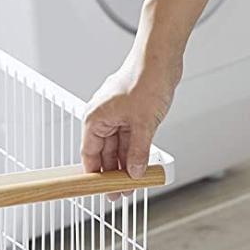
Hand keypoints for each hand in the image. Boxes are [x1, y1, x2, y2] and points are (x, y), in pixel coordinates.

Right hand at [81, 48, 180, 198]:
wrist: (160, 58)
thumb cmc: (145, 79)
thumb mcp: (143, 123)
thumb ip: (138, 152)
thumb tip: (135, 172)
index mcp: (95, 118)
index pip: (89, 154)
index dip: (95, 175)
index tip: (101, 191)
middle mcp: (103, 117)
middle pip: (103, 153)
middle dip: (113, 172)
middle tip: (120, 192)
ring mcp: (118, 115)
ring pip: (118, 147)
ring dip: (125, 164)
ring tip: (133, 183)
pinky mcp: (132, 113)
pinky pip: (130, 138)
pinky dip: (135, 151)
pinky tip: (140, 165)